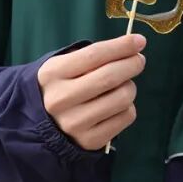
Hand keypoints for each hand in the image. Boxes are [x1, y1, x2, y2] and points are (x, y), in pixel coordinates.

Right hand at [36, 34, 145, 150]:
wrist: (43, 124)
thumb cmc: (62, 85)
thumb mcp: (65, 65)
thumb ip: (95, 55)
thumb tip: (133, 46)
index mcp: (53, 74)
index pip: (94, 55)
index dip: (121, 46)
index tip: (139, 41)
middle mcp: (61, 99)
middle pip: (109, 77)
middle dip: (132, 64)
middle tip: (139, 60)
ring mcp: (74, 123)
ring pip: (122, 98)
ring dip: (130, 87)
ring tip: (122, 85)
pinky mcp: (89, 140)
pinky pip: (125, 117)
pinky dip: (128, 107)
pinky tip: (117, 105)